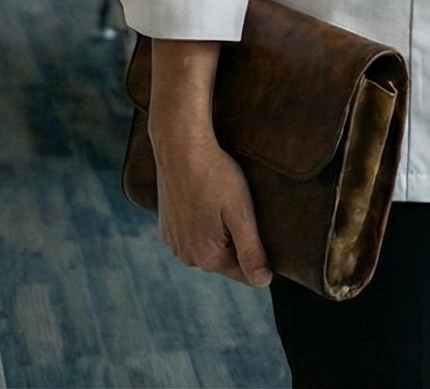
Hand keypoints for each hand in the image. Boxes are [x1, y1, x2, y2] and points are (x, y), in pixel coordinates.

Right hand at [157, 135, 269, 286]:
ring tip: (221, 204)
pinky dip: (201, 226)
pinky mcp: (166, 229)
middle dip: (237, 242)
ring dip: (219, 235)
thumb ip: (252, 252)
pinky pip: (192, 237)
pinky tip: (205, 203)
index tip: (258, 225)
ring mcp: (174, 244)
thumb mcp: (241, 213)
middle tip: (239, 209)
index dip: (259, 252)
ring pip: (208, 248)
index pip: (245, 273)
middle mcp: (187, 258)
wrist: (180, 147)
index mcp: (209, 258)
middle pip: (226, 260)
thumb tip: (263, 283)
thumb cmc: (216, 176)